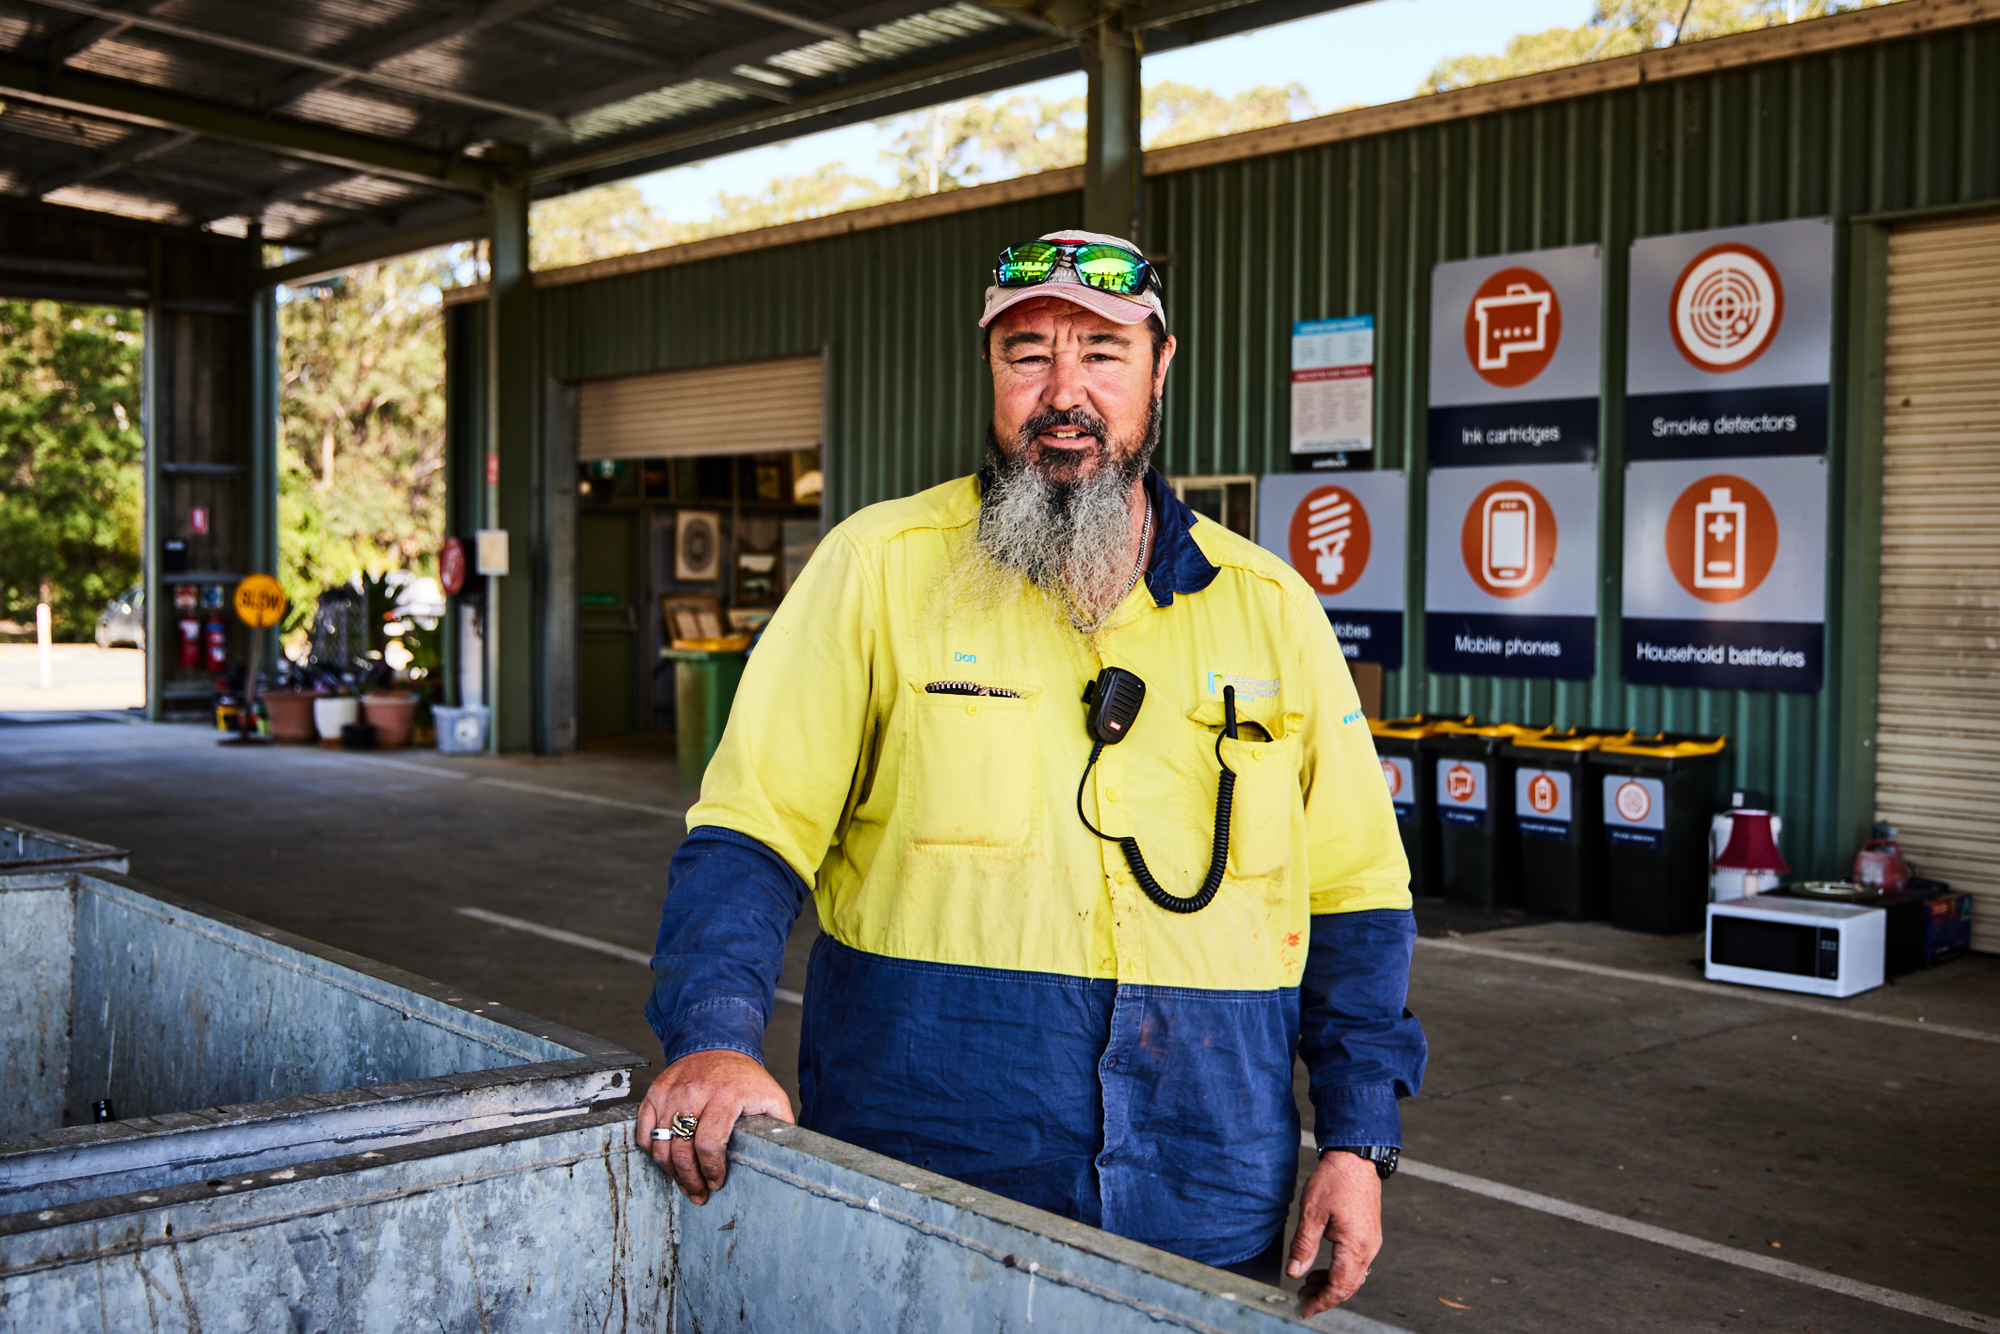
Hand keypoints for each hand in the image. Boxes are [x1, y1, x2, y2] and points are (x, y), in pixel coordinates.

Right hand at [634, 1049, 793, 1203]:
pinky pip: (644, 1131)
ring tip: (683, 1181)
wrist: (715, 1044)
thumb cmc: (743, 1076)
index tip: (716, 1182)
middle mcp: (694, 1093)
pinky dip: (652, 1151)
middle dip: (690, 1179)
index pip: (709, 1143)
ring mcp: (671, 1093)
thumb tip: (790, 1153)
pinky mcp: (655, 1093)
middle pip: (682, 1150)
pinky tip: (666, 1160)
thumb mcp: (771, 1095)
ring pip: (660, 1144)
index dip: (711, 1170)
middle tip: (698, 1192)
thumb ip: (780, 1124)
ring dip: (670, 1171)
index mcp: (725, 1095)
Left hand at [1287, 1149, 1383, 1316]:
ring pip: (1353, 1276)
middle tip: (1301, 1303)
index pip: (1339, 1286)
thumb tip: (1294, 1273)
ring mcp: (1371, 1242)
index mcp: (1355, 1246)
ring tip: (1306, 1286)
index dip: (1321, 1302)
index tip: (1303, 1310)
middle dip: (1324, 1297)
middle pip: (1348, 1286)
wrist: (1355, 1158)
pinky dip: (1339, 1271)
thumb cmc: (1335, 1180)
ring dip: (1330, 1285)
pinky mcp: (1369, 1235)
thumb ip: (1304, 1245)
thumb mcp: (1312, 1212)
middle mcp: (1368, 1248)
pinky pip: (1356, 1263)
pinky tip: (1322, 1269)